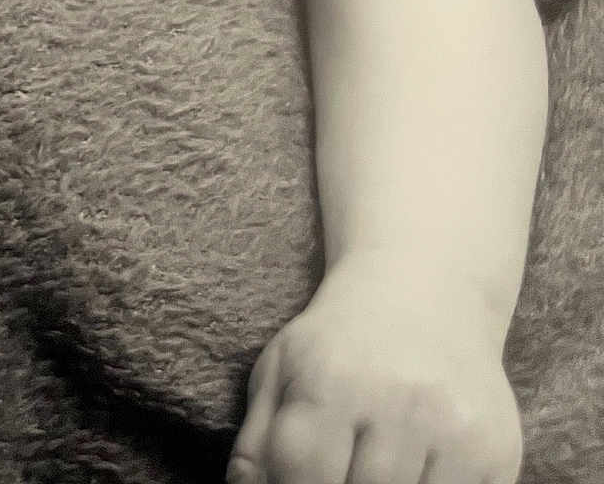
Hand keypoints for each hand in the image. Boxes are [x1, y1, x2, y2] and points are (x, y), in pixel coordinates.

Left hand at [227, 251, 521, 483]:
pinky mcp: (496, 451)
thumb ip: (258, 439)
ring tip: (374, 470)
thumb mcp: (284, 367)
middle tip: (342, 473)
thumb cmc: (341, 340)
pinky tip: (418, 472)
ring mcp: (453, 428)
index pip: (303, 474)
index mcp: (330, 380)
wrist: (427, 290)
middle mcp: (396, 400)